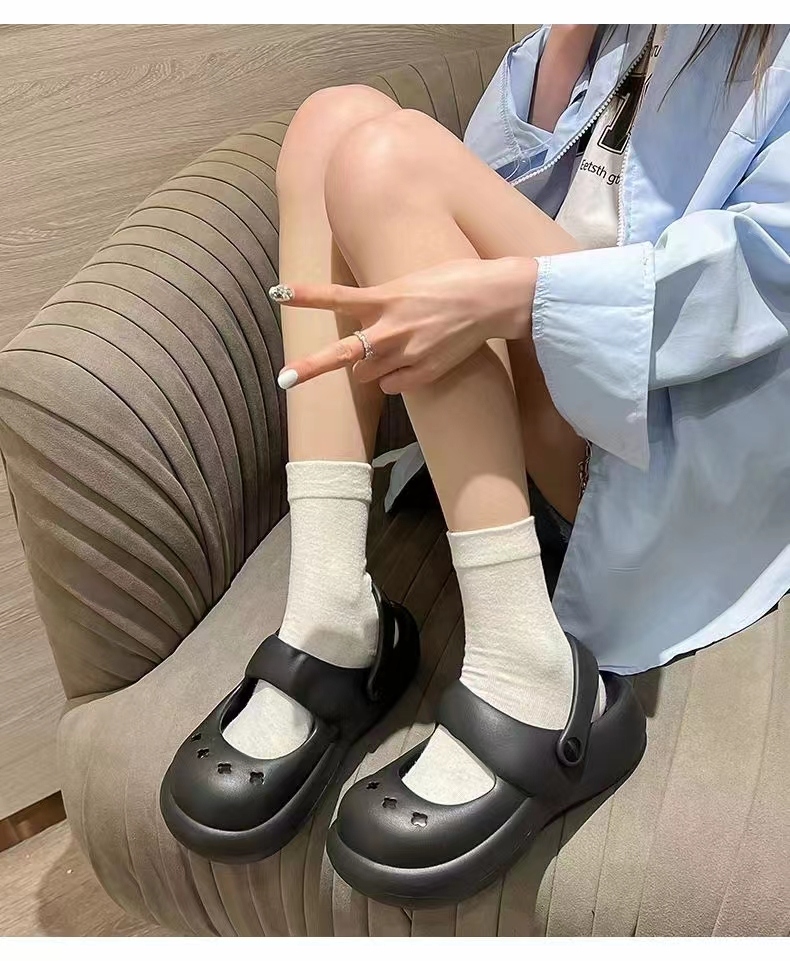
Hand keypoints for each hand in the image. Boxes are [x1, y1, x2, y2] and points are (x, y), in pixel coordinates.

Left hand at [271, 256, 536, 393]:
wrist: (491, 300)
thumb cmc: (453, 282)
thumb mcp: (409, 285)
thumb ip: (381, 307)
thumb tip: (364, 341)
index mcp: (386, 299)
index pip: (337, 296)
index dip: (306, 296)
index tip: (278, 293)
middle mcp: (391, 329)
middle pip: (342, 354)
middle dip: (311, 367)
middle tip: (284, 379)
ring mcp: (407, 354)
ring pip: (366, 374)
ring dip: (368, 365)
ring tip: (390, 349)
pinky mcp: (424, 372)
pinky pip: (393, 385)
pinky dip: (395, 378)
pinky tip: (412, 361)